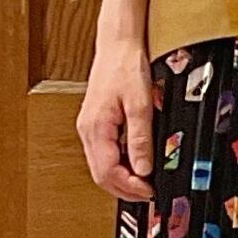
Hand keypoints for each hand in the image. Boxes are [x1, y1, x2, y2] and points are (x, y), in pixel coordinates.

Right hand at [77, 38, 156, 201]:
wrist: (117, 44)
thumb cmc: (126, 66)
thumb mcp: (140, 103)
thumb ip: (141, 139)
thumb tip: (143, 169)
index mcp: (96, 128)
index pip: (108, 171)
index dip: (129, 186)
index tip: (150, 190)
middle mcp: (87, 130)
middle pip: (101, 175)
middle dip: (124, 189)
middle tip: (149, 193)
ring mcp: (89, 128)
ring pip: (101, 166)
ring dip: (121, 179)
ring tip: (144, 183)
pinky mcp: (95, 124)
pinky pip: (104, 154)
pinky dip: (119, 166)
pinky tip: (136, 164)